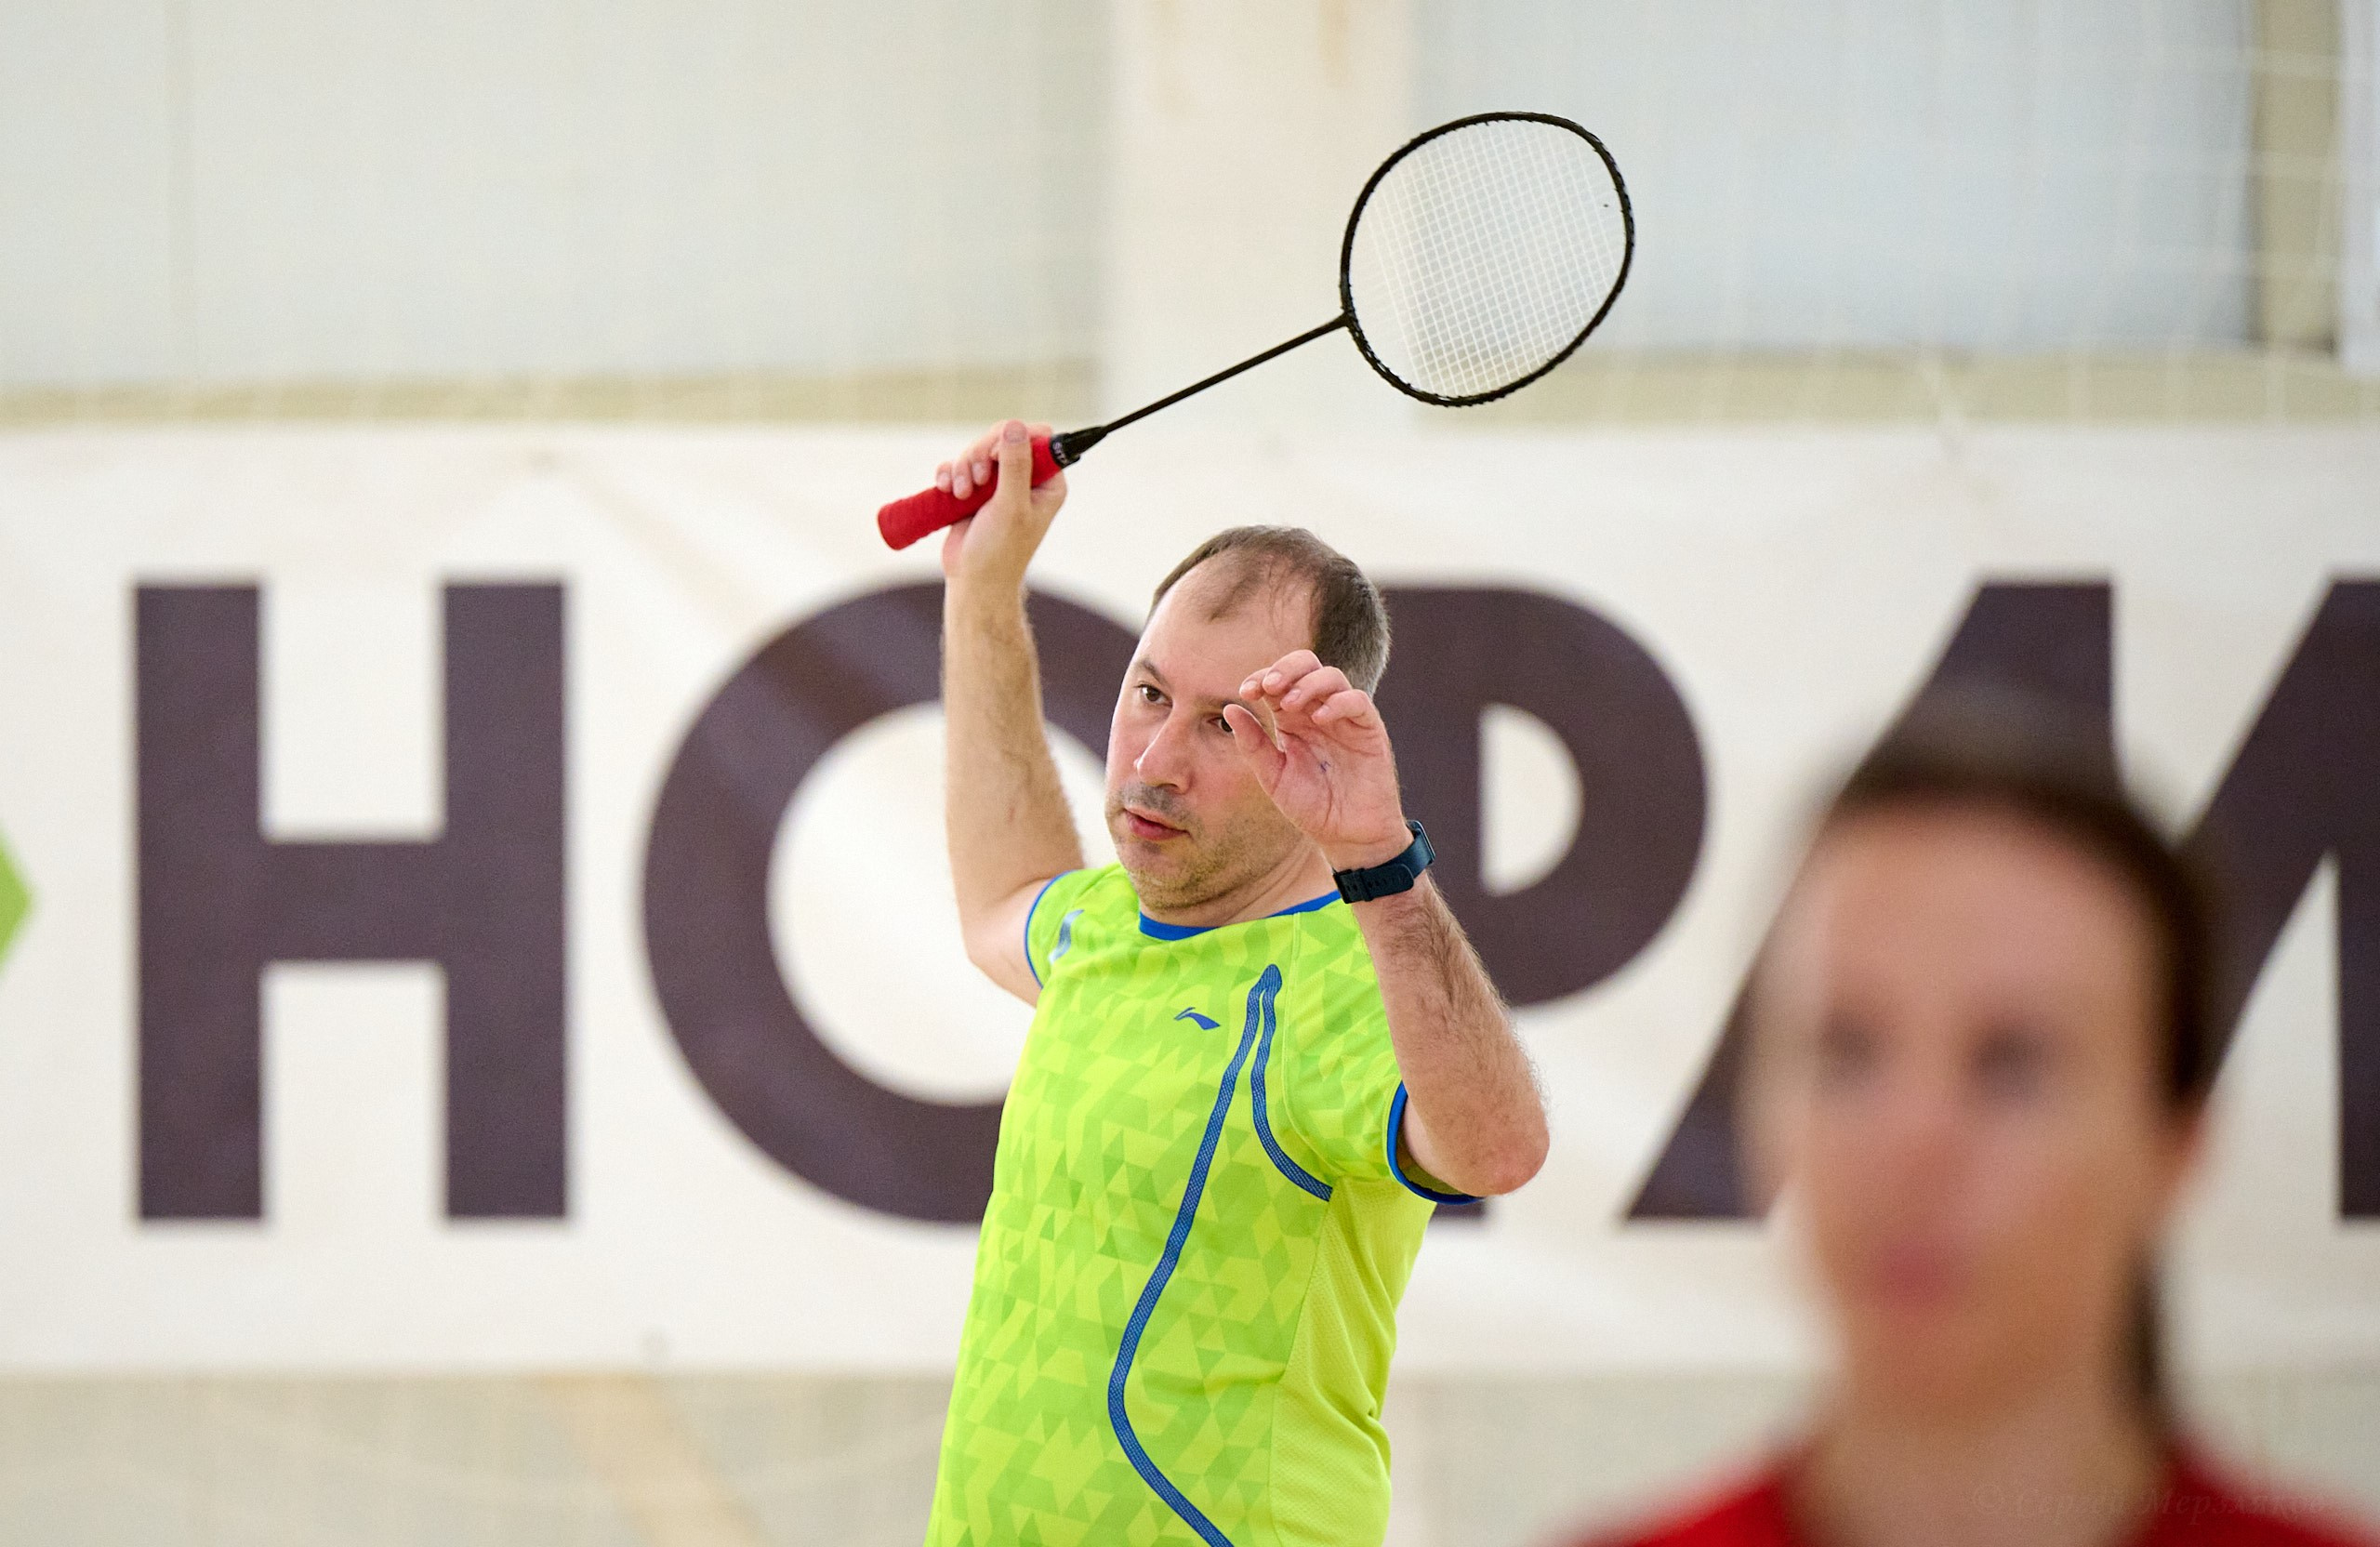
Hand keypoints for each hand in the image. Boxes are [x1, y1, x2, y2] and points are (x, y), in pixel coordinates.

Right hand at [937, 420, 1064, 588]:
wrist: (973, 580)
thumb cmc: (1000, 551)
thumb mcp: (1011, 505)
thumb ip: (1015, 465)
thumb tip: (1016, 426)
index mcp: (1047, 482)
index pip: (1039, 438)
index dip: (1013, 439)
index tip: (995, 457)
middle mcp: (1025, 479)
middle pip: (1002, 438)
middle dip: (981, 454)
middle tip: (976, 480)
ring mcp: (997, 483)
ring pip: (977, 450)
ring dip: (963, 467)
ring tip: (961, 494)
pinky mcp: (973, 489)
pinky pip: (958, 465)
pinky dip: (949, 474)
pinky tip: (947, 491)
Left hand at [1223, 651, 1410, 872]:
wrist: (1347, 836)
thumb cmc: (1311, 807)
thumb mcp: (1273, 777)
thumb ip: (1252, 745)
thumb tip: (1230, 709)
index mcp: (1292, 719)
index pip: (1278, 682)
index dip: (1261, 677)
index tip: (1246, 691)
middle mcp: (1318, 712)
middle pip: (1306, 665)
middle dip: (1285, 668)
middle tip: (1269, 686)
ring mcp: (1345, 718)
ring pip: (1332, 677)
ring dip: (1308, 684)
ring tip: (1291, 705)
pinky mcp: (1369, 729)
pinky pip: (1357, 701)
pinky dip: (1338, 702)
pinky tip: (1319, 718)